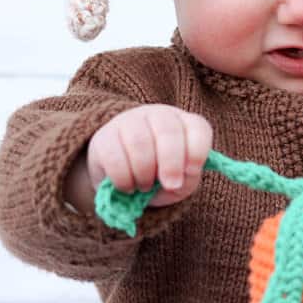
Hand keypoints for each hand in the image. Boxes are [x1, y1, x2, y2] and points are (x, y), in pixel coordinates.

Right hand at [73, 105, 212, 210]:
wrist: (124, 178)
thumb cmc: (160, 177)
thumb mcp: (181, 182)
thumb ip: (186, 179)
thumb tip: (178, 179)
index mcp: (184, 124)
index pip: (198, 128)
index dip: (197, 151)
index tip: (191, 172)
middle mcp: (158, 116)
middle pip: (168, 131)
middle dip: (171, 163)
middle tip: (169, 185)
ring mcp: (129, 121)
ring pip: (139, 141)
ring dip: (144, 172)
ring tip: (145, 186)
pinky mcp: (104, 136)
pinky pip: (113, 155)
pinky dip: (123, 178)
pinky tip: (127, 186)